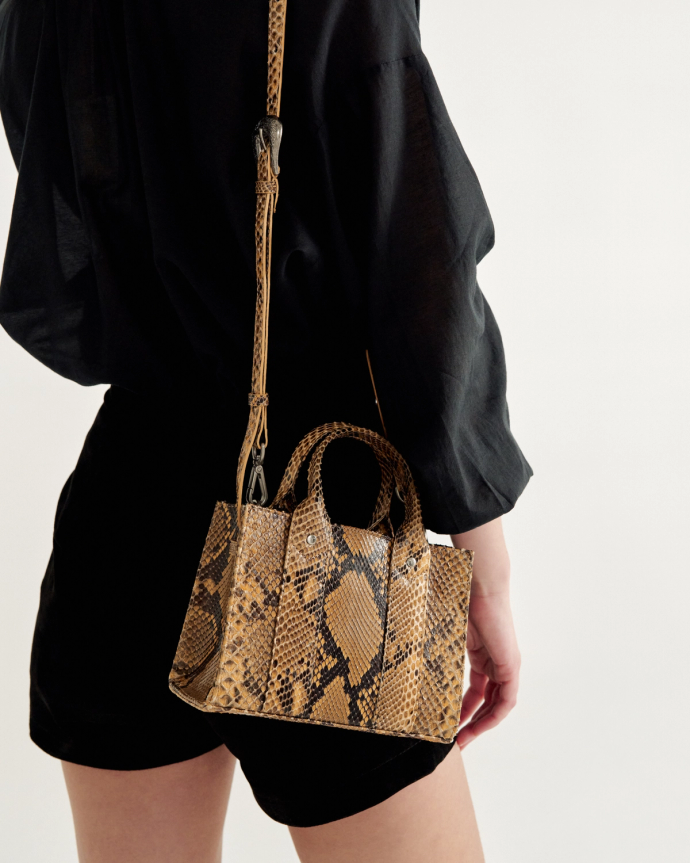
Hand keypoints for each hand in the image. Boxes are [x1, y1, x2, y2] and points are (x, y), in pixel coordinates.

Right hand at [450, 517, 520, 749]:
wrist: (480, 585)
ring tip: (463, 739)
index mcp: (482, 654)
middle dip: (471, 722)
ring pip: (498, 705)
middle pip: (486, 701)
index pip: (476, 689)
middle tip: (455, 740)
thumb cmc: (461, 597)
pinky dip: (494, 715)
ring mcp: (505, 664)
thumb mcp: (443, 627)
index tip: (448, 724)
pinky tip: (478, 725)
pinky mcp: (510, 665)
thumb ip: (432, 639)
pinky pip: (506, 700)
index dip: (463, 708)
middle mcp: (496, 662)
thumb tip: (400, 636)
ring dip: (482, 724)